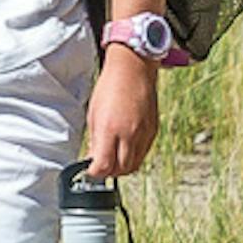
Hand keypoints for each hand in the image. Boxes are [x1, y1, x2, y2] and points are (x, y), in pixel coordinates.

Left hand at [82, 49, 159, 181]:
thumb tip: (93, 160)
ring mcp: (144, 133)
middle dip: (108, 173)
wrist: (133, 69)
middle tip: (100, 167)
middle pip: (120, 170)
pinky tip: (124, 148)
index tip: (90, 170)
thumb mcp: (93, 113)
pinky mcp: (153, 131)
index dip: (94, 173)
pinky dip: (133, 157)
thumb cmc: (110, 87)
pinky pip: (143, 153)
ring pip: (134, 165)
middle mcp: (129, 134)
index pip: (103, 166)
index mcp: (110, 129)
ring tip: (112, 159)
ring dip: (122, 167)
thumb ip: (94, 140)